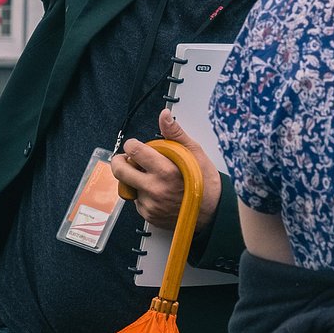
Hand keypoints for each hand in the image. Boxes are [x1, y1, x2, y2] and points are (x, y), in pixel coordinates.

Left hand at [110, 108, 221, 232]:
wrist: (213, 212)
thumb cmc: (205, 181)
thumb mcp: (194, 152)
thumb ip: (175, 133)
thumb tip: (164, 116)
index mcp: (165, 171)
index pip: (134, 151)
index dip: (132, 144)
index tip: (135, 145)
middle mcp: (155, 189)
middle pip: (121, 171)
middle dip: (120, 161)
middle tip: (127, 158)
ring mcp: (151, 205)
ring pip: (128, 186)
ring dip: (134, 179)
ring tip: (150, 176)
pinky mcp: (149, 216)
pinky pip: (136, 201)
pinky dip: (141, 194)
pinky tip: (156, 191)